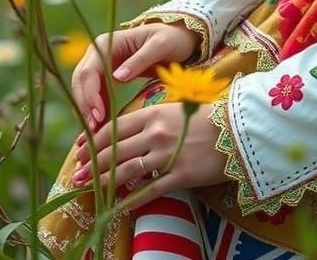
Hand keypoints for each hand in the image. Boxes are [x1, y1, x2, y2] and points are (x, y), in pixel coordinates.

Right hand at [70, 22, 200, 130]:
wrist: (177, 37)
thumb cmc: (169, 38)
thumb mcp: (159, 46)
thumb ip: (140, 59)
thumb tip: (117, 76)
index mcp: (108, 43)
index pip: (89, 71)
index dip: (89, 94)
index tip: (98, 116)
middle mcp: (99, 53)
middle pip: (81, 82)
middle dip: (85, 106)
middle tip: (94, 130)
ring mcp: (101, 65)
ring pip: (85, 91)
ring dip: (87, 112)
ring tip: (95, 134)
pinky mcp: (107, 77)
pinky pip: (95, 96)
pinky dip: (96, 111)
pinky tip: (101, 129)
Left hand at [71, 103, 226, 197]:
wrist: (239, 129)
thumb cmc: (209, 117)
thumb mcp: (178, 110)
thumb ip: (155, 119)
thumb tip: (133, 131)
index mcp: (155, 113)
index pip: (116, 128)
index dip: (96, 140)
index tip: (81, 148)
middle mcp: (156, 133)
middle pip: (116, 150)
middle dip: (93, 163)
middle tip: (77, 174)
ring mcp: (167, 155)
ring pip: (126, 170)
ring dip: (104, 180)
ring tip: (89, 187)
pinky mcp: (179, 175)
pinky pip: (149, 190)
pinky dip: (131, 200)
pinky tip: (118, 206)